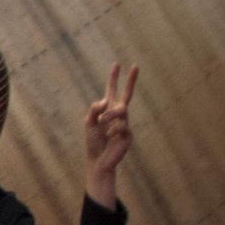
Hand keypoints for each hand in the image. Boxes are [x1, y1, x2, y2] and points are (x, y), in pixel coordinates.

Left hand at [84, 61, 138, 200]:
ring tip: (101, 122)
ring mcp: (125, 123)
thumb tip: (106, 101)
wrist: (98, 160)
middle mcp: (118, 115)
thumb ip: (94, 109)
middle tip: (136, 65)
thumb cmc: (93, 141)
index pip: (111, 91)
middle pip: (127, 94)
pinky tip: (108, 137)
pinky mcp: (128, 134)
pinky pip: (121, 125)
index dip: (113, 78)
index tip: (116, 64)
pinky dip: (111, 130)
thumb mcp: (88, 123)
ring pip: (120, 110)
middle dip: (131, 80)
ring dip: (109, 115)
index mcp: (107, 110)